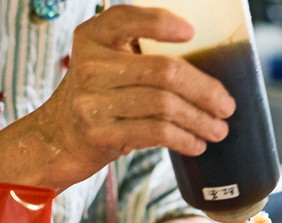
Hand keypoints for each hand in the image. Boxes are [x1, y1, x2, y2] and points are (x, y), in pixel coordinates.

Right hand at [0, 6, 234, 193]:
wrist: (55, 139)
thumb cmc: (98, 101)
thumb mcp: (110, 68)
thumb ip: (143, 59)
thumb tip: (208, 76)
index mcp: (93, 38)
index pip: (127, 18)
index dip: (160, 24)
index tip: (190, 35)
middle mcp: (89, 65)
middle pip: (162, 71)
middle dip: (204, 90)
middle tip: (227, 105)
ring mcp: (92, 101)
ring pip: (164, 105)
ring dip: (200, 119)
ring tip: (219, 130)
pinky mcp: (98, 133)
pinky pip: (154, 133)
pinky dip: (183, 139)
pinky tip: (197, 144)